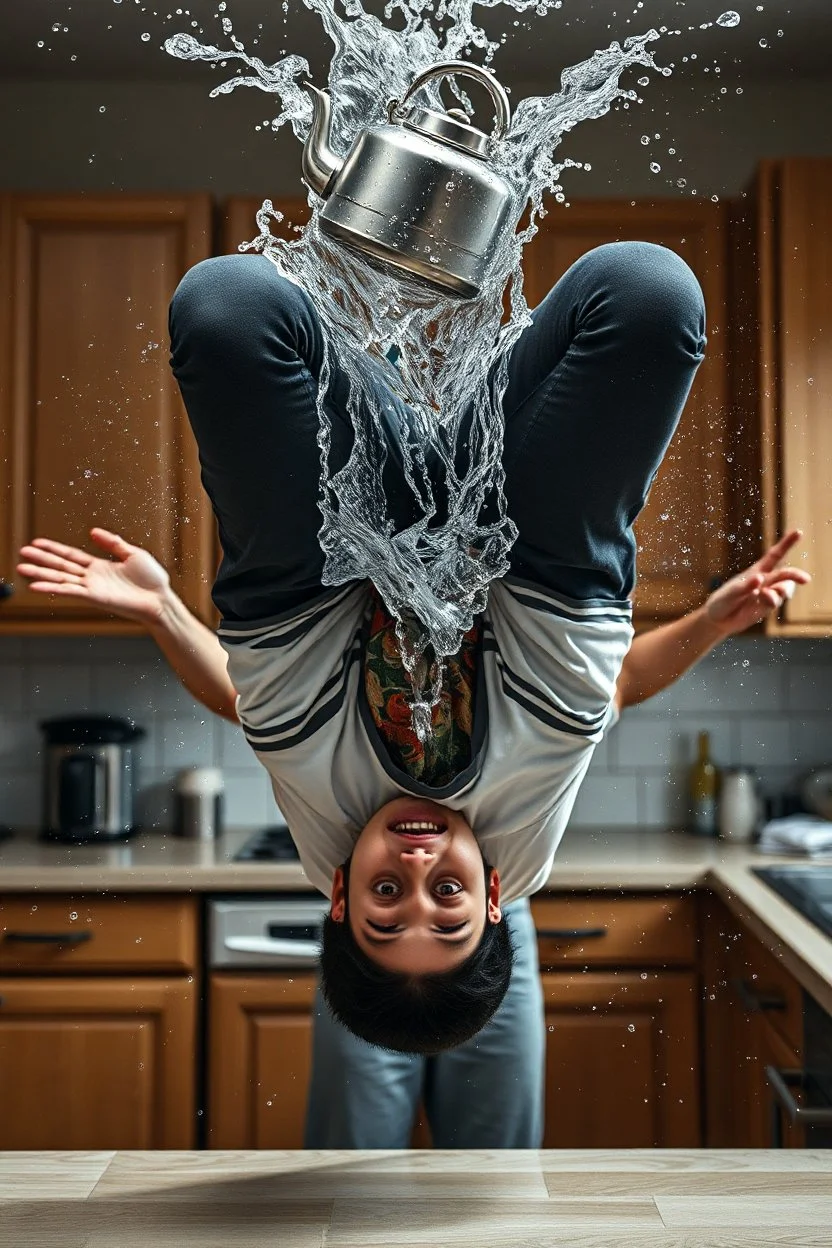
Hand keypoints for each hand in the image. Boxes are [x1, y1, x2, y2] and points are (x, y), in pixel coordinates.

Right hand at [17, 528, 170, 626]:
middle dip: (41, 560)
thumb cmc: (152, 580)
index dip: (54, 549)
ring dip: (40, 574)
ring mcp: (92, 588)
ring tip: (22, 569)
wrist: (160, 599)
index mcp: (100, 566)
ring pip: (61, 578)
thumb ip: (112, 542)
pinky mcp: (94, 597)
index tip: (37, 543)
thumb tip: (93, 531)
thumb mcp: (132, 553)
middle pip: (61, 566)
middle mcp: (92, 577)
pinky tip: (37, 586)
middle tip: (22, 553)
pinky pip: (70, 591)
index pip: (71, 556)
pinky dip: (53, 588)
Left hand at [705, 529, 811, 636]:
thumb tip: (759, 578)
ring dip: (780, 592)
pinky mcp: (768, 607)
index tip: (798, 532)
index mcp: (756, 571)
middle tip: (805, 579)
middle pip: (785, 574)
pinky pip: (776, 601)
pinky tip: (763, 600)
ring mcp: (768, 594)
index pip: (775, 555)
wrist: (719, 620)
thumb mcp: (731, 593)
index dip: (786, 544)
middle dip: (795, 575)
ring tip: (764, 595)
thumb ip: (745, 586)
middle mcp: (765, 581)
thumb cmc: (722, 601)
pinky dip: (773, 600)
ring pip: (784, 589)